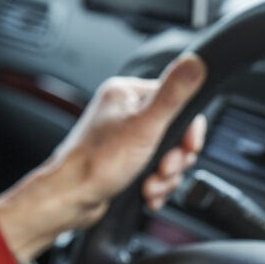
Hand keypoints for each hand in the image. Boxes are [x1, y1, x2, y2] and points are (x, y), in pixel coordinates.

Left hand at [0, 54, 206, 261]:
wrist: (70, 201)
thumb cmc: (97, 164)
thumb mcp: (145, 126)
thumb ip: (173, 95)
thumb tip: (194, 62)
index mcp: (129, 94)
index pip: (179, 103)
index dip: (188, 131)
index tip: (188, 148)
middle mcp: (126, 114)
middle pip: (176, 134)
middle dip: (175, 160)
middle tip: (164, 169)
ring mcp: (125, 140)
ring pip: (168, 156)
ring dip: (166, 177)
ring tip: (151, 185)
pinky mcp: (126, 162)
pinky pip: (155, 171)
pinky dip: (157, 185)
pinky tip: (149, 193)